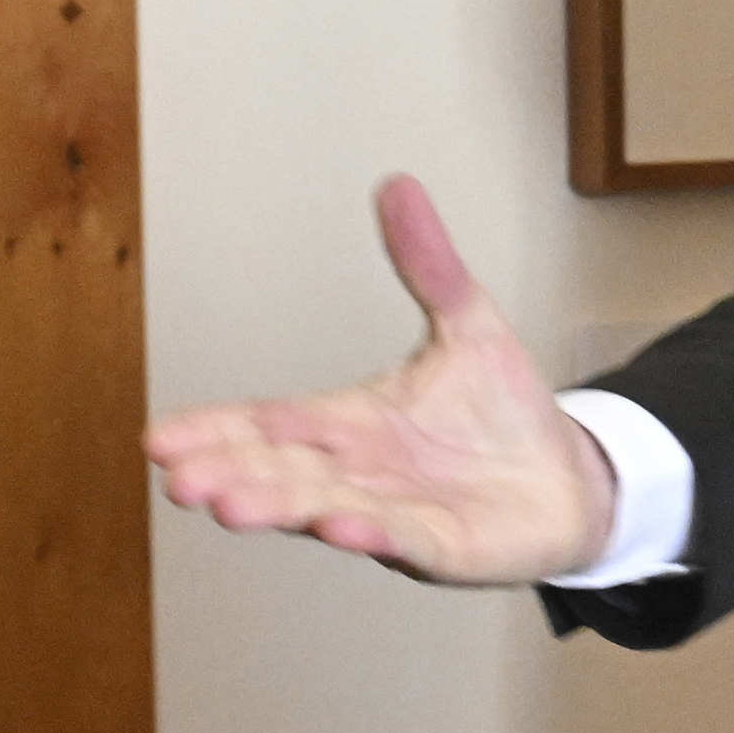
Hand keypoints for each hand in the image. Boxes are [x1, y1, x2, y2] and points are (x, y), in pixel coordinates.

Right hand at [142, 176, 616, 584]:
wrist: (575, 480)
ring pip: (325, 509)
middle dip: (231, 475)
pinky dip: (372, 532)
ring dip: (281, 507)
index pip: (267, 426)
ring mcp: (397, 514)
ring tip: (233, 506)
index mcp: (348, 425)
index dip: (215, 433)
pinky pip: (405, 541)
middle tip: (180, 479)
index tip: (158, 440)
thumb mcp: (469, 324)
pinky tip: (338, 524)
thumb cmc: (507, 414)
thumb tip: (398, 185)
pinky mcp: (448, 547)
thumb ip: (429, 266)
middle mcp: (359, 474)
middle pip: (281, 472)